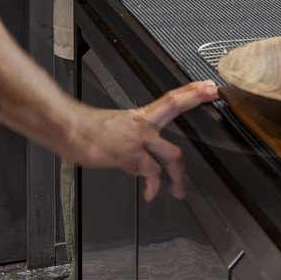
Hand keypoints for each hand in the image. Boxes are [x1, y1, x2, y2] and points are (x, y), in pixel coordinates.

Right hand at [58, 81, 218, 200]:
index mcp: (140, 118)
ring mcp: (137, 138)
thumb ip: (135, 152)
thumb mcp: (115, 137)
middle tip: (213, 93)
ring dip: (179, 176)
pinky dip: (153, 187)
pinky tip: (150, 194)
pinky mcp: (130, 153)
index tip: (206, 85)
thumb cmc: (85, 133)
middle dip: (195, 98)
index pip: (170, 100)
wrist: (67, 129)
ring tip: (179, 191)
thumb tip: (144, 170)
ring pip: (171, 154)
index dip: (190, 92)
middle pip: (174, 106)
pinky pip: (151, 172)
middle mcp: (141, 124)